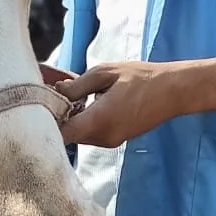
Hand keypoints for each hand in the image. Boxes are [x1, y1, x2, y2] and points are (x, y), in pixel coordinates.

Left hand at [59, 60, 189, 147]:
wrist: (173, 91)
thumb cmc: (141, 78)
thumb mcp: (105, 73)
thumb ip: (77, 85)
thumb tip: (55, 92)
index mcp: (98, 121)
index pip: (61, 134)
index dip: (47, 121)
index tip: (43, 105)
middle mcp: (102, 138)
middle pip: (68, 136)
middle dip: (59, 118)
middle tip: (56, 95)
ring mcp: (110, 142)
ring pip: (79, 135)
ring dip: (74, 120)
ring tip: (75, 97)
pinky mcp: (116, 140)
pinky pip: (92, 134)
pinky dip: (86, 122)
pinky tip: (91, 104)